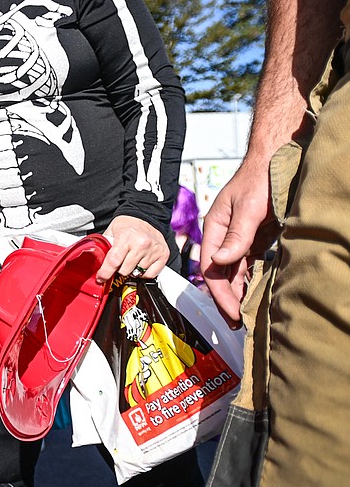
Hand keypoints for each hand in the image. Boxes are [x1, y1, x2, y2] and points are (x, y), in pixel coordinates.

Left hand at [98, 215, 169, 282]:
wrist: (145, 216)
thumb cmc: (127, 225)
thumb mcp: (111, 231)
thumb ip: (104, 246)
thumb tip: (96, 262)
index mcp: (125, 237)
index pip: (113, 262)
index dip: (105, 273)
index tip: (101, 278)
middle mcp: (141, 244)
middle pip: (125, 270)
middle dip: (119, 269)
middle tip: (120, 262)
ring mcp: (153, 250)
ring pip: (137, 273)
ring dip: (132, 270)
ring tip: (131, 260)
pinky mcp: (163, 255)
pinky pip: (150, 274)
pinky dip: (144, 272)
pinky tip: (140, 263)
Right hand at [200, 162, 280, 327]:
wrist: (275, 163)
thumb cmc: (258, 180)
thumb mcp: (247, 209)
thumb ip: (236, 236)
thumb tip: (222, 261)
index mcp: (214, 228)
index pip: (212, 268)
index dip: (219, 293)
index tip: (231, 313)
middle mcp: (223, 235)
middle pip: (220, 274)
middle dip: (226, 299)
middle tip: (237, 323)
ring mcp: (237, 238)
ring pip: (233, 271)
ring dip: (237, 292)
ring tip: (243, 315)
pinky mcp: (252, 239)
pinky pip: (247, 264)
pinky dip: (248, 280)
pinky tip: (252, 294)